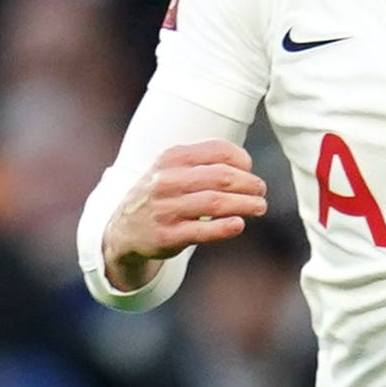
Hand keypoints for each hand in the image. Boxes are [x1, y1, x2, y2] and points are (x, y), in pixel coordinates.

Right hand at [103, 140, 266, 289]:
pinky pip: (203, 230)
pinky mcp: (168, 235)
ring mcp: (165, 208)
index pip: (217, 151)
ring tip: (259, 207)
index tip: (250, 170)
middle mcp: (166, 181)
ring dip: (245, 204)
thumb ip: (203, 162)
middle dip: (249, 184)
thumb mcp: (171, 169)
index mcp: (171, 159)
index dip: (242, 160)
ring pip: (215, 202)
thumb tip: (247, 165)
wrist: (124, 230)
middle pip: (221, 177)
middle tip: (261, 191)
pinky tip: (239, 224)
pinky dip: (225, 227)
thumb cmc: (160, 196)